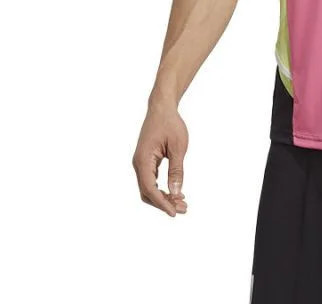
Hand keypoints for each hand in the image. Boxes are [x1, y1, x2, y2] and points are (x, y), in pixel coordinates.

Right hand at [132, 100, 188, 216]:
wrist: (162, 108)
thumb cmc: (170, 124)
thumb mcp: (178, 146)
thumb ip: (176, 170)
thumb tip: (176, 192)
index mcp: (143, 159)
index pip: (149, 188)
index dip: (161, 202)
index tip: (174, 212)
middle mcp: (138, 164)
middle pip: (147, 192)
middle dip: (164, 203)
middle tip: (183, 209)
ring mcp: (141, 163)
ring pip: (149, 188)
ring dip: (163, 197)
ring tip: (182, 203)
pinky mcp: (146, 162)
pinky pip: (151, 181)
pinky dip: (162, 189)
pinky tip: (176, 193)